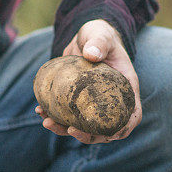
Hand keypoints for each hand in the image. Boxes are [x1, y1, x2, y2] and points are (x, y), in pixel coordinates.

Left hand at [37, 19, 141, 143]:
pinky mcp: (77, 103)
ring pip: (83, 127)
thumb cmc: (99, 35)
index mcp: (125, 90)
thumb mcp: (101, 35)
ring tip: (47, 122)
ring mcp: (93, 105)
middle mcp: (110, 102)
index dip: (122, 129)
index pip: (131, 116)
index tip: (106, 134)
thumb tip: (91, 54)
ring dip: (64, 130)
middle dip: (87, 136)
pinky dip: (54, 117)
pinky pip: (67, 117)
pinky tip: (40, 110)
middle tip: (69, 130)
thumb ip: (99, 43)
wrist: (84, 37)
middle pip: (105, 130)